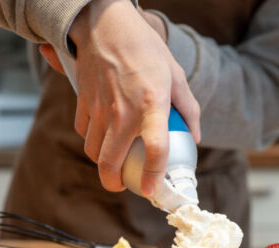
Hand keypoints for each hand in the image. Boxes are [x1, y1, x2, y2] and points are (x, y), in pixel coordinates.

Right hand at [40, 0, 199, 194]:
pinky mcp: (84, 102)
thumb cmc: (146, 49)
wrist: (107, 25)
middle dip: (115, 182)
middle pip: (110, 161)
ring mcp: (100, 108)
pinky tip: (103, 138)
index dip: (153, 175)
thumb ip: (188, 110)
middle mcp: (123, 110)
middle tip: (123, 185)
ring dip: (102, 163)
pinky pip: (83, 133)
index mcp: (152, 104)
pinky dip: (92, 142)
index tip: (151, 190)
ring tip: (114, 164)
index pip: (155, 148)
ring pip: (93, 151)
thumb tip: (194, 137)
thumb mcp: (176, 76)